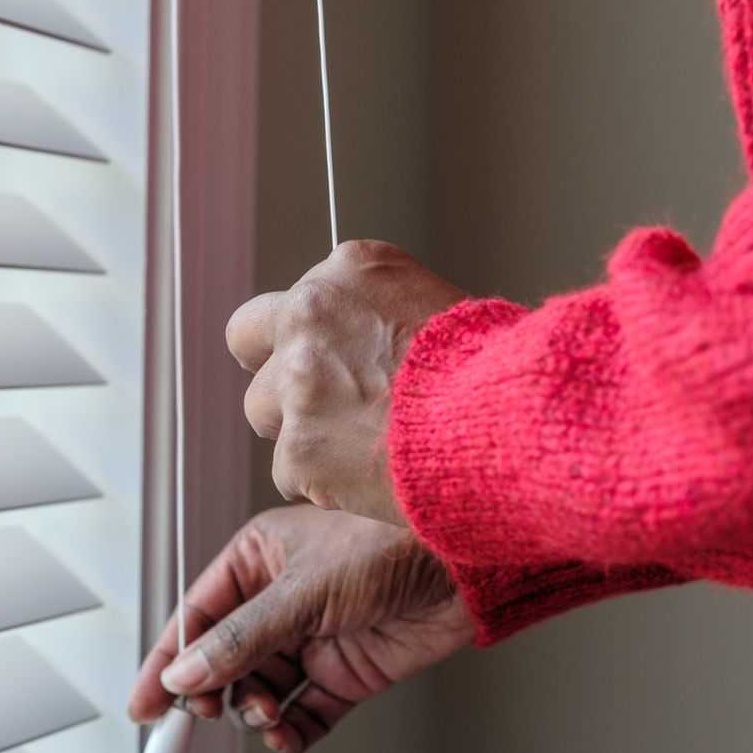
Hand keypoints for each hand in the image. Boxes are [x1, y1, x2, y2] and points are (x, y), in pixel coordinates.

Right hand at [128, 504, 473, 752]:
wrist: (465, 565)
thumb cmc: (386, 546)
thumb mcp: (302, 592)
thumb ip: (241, 640)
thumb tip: (184, 677)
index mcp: (258, 559)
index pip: (197, 615)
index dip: (169, 662)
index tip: (146, 707)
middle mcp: (280, 599)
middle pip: (223, 659)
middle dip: (212, 694)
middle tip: (204, 721)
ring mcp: (314, 637)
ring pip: (261, 690)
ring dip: (254, 711)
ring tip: (266, 716)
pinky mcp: (348, 671)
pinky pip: (306, 712)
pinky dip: (292, 731)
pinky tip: (286, 737)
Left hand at [229, 240, 465, 523]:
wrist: (505, 423)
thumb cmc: (491, 371)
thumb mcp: (434, 303)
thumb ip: (372, 314)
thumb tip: (353, 342)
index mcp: (346, 271)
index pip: (287, 299)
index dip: (298, 336)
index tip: (315, 357)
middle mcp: (309, 316)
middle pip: (247, 342)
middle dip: (271, 369)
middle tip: (308, 402)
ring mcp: (296, 383)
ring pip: (263, 410)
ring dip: (300, 430)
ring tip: (359, 445)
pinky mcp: (297, 445)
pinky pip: (290, 470)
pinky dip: (324, 481)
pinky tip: (372, 475)